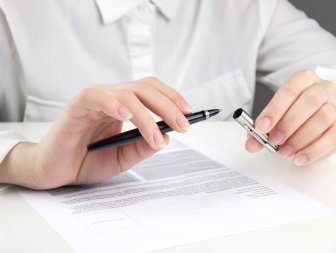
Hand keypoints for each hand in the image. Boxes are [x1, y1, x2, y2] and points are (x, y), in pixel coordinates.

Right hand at [0, 77, 191, 188]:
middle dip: (169, 106)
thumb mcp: (122, 158)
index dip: (173, 98)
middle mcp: (112, 98)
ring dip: (146, 115)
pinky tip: (125, 116)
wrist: (53, 171)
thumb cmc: (86, 161)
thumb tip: (166, 137)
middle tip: (183, 125)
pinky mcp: (77, 107)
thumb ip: (141, 147)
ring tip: (156, 137)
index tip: (191, 114)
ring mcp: (95, 100)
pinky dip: (113, 104)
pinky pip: (96, 97)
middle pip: (145, 88)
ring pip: (127, 94)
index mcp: (124, 106)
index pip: (152, 92)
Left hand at [246, 70, 335, 165]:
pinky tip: (300, 158)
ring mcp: (335, 106)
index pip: (290, 89)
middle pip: (310, 101)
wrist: (312, 112)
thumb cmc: (291, 110)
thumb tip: (251, 144)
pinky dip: (315, 150)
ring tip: (285, 152)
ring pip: (323, 118)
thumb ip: (260, 129)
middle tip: (274, 140)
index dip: (275, 109)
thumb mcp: (274, 114)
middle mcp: (322, 89)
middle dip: (289, 123)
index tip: (262, 127)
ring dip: (301, 138)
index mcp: (303, 79)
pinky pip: (333, 137)